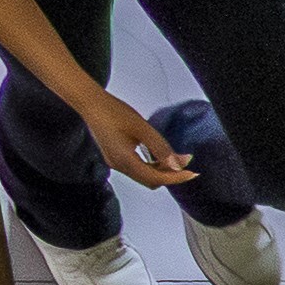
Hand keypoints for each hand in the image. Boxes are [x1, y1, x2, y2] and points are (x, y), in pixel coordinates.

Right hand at [76, 90, 194, 190]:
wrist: (91, 104)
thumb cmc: (114, 112)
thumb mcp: (142, 128)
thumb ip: (160, 148)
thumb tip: (177, 164)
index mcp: (125, 160)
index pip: (156, 178)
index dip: (176, 177)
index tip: (192, 173)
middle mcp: (119, 166)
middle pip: (149, 181)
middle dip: (169, 176)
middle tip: (185, 164)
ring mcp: (115, 163)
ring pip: (143, 176)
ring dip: (160, 171)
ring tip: (175, 159)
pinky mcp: (114, 158)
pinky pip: (136, 169)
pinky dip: (150, 166)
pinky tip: (158, 156)